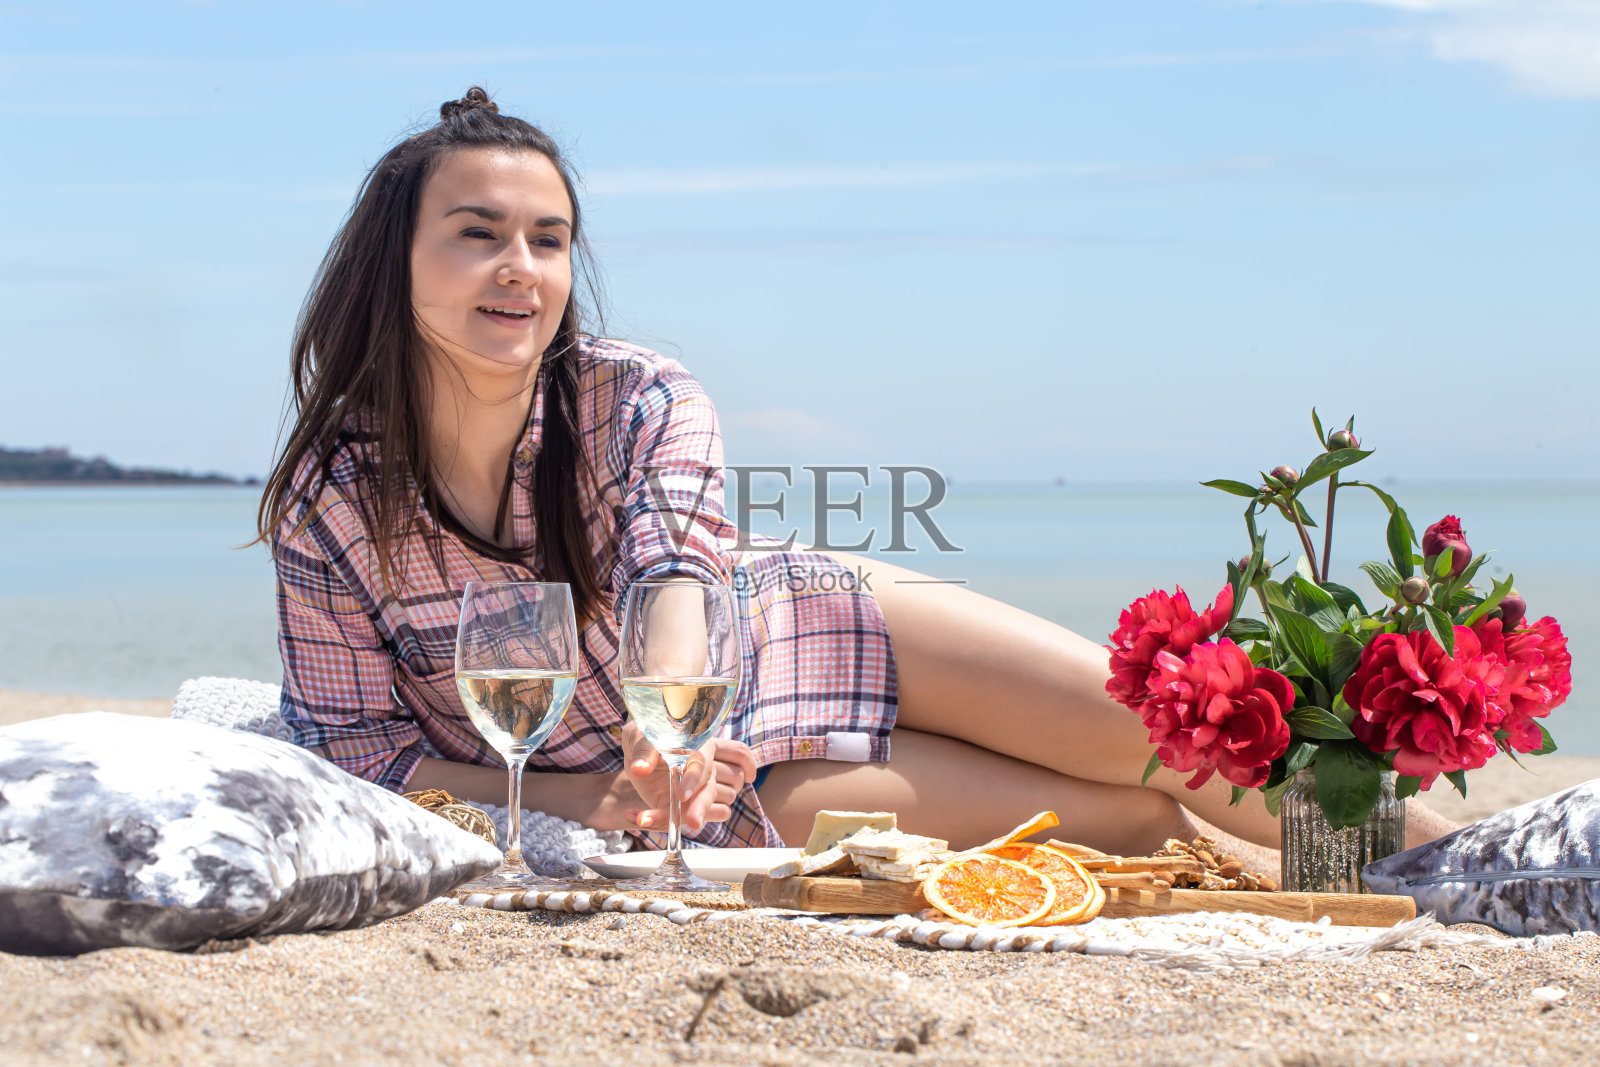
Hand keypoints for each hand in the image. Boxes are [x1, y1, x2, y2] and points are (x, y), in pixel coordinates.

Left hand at [618, 720, 756, 833]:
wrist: (640, 750)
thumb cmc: (645, 735)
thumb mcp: (640, 736)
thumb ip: (644, 752)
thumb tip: (640, 769)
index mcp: (699, 745)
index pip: (702, 764)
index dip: (693, 780)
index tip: (681, 795)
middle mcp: (704, 768)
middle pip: (710, 789)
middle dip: (701, 807)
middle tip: (692, 822)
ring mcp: (698, 788)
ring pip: (701, 808)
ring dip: (677, 819)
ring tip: (644, 819)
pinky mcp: (687, 804)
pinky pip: (682, 818)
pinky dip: (665, 822)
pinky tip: (641, 817)